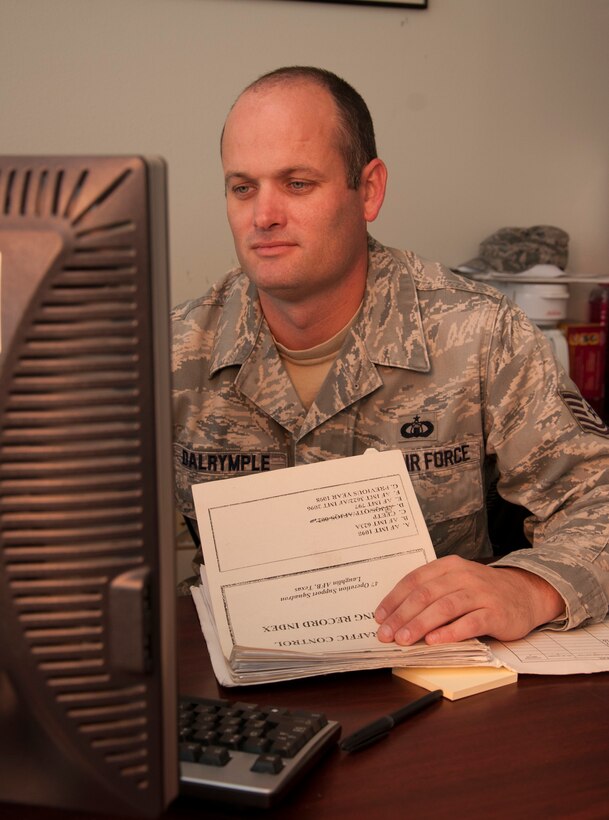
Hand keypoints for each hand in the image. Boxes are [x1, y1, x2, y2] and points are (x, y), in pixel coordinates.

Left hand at [374, 555, 564, 644]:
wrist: (526, 593)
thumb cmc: (483, 591)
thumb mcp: (457, 582)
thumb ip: (433, 593)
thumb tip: (398, 616)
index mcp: (449, 566)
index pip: (414, 580)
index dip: (394, 599)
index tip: (379, 617)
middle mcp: (463, 576)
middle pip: (426, 595)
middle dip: (402, 616)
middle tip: (386, 634)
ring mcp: (481, 594)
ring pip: (444, 607)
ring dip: (420, 624)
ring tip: (404, 640)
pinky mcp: (495, 613)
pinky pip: (469, 622)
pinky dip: (449, 632)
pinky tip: (434, 641)